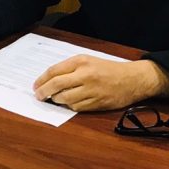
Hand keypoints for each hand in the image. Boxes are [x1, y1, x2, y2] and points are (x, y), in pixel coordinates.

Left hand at [32, 56, 168, 111]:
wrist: (132, 79)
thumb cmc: (107, 69)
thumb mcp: (87, 61)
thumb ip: (69, 68)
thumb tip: (49, 79)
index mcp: (81, 62)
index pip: (54, 71)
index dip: (41, 80)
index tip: (35, 85)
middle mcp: (85, 75)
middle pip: (57, 85)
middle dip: (44, 92)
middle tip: (38, 96)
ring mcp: (92, 90)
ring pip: (66, 99)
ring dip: (56, 100)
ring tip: (54, 99)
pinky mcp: (98, 103)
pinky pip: (77, 107)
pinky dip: (70, 106)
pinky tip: (68, 103)